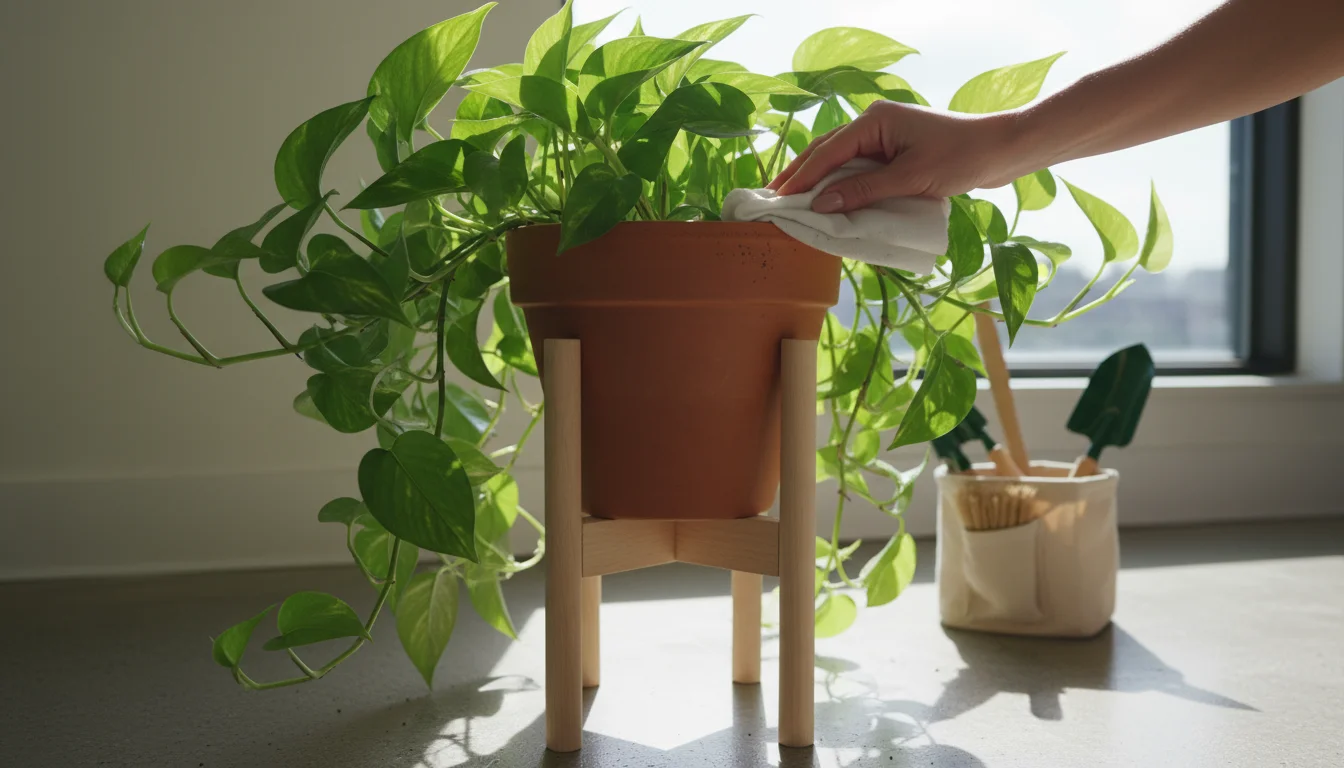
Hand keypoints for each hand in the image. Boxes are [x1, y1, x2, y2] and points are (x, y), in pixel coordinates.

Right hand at [768, 101, 1033, 212]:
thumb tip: (822, 205)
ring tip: (793, 200)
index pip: (827, 152)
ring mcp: (884, 136)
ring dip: (819, 180)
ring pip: (841, 159)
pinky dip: (842, 183)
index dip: (802, 177)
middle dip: (801, 175)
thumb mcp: (909, 179)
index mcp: (874, 122)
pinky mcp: (895, 150)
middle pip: (827, 151)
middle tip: (774, 198)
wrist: (1000, 150)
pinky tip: (829, 199)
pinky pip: (859, 167)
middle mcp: (874, 124)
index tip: (779, 198)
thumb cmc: (959, 158)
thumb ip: (864, 192)